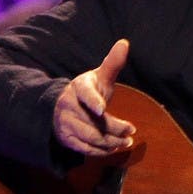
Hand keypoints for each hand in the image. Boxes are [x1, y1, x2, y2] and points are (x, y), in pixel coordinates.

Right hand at [53, 39, 135, 155]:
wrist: (61, 108)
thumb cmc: (88, 91)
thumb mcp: (99, 77)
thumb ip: (112, 63)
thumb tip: (125, 43)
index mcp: (78, 87)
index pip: (85, 94)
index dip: (93, 101)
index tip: (101, 109)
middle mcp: (68, 106)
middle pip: (94, 121)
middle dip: (115, 129)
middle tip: (131, 131)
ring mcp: (65, 124)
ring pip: (91, 137)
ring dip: (111, 142)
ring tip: (126, 141)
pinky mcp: (66, 139)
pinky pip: (85, 149)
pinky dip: (101, 151)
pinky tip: (114, 148)